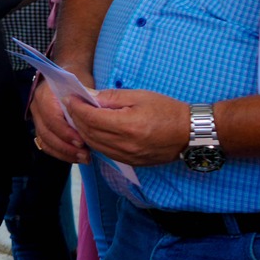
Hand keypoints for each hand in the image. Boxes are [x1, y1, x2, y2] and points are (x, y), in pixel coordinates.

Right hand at [30, 77, 91, 163]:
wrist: (67, 81)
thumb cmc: (78, 82)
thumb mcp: (85, 83)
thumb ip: (87, 96)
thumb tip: (95, 108)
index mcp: (45, 93)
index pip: (51, 117)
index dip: (65, 131)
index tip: (82, 141)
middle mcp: (37, 106)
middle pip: (46, 132)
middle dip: (66, 146)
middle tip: (85, 154)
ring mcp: (37, 119)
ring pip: (45, 141)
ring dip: (64, 153)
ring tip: (84, 158)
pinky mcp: (41, 129)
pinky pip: (47, 146)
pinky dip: (61, 154)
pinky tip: (76, 157)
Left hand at [72, 88, 189, 166]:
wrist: (190, 132)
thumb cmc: (167, 110)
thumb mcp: (139, 96)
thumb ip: (111, 97)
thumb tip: (88, 96)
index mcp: (127, 126)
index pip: (90, 118)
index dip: (77, 107)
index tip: (69, 98)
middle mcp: (125, 145)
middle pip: (88, 133)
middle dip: (76, 118)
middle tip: (71, 106)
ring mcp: (128, 156)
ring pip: (94, 145)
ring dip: (82, 131)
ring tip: (78, 117)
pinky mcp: (131, 162)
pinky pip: (105, 152)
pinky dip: (95, 141)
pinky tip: (93, 131)